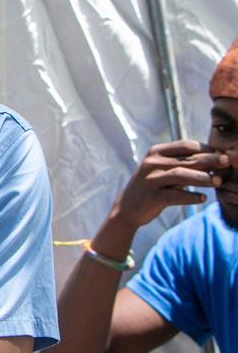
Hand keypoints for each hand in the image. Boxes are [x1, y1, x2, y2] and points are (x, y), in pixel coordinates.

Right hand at [110, 140, 226, 229]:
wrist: (126, 208)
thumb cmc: (152, 187)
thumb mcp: (163, 170)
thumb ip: (183, 164)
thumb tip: (216, 160)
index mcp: (155, 152)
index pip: (186, 145)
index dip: (207, 148)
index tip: (222, 154)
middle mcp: (151, 163)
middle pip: (187, 159)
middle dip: (210, 161)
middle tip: (227, 164)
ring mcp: (150, 180)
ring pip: (182, 175)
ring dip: (203, 178)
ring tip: (219, 181)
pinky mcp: (151, 197)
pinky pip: (175, 196)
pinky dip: (191, 197)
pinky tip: (202, 198)